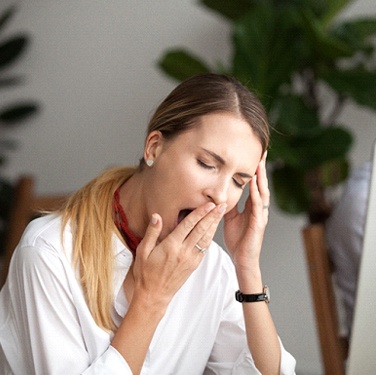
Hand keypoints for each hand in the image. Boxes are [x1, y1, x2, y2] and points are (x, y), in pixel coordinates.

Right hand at [132, 202, 225, 308]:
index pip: (189, 225)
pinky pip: (204, 248)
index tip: (209, 204)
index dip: (200, 213)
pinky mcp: (194, 265)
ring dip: (214, 225)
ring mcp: (190, 259)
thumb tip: (157, 216)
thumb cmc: (145, 273)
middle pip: (201, 230)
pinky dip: (210, 237)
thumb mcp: (143, 251)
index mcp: (171, 246)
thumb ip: (152, 232)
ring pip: (206, 239)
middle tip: (222, 205)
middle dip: (212, 216)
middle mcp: (183, 252)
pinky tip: (213, 230)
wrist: (154, 295)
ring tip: (221, 214)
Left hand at [223, 151, 268, 270]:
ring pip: (263, 192)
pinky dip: (257, 194)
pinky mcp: (259, 223)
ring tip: (260, 163)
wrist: (242, 259)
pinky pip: (258, 206)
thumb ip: (227, 204)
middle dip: (261, 168)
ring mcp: (260, 215)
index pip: (254, 184)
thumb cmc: (237, 239)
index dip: (254, 170)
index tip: (254, 154)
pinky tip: (255, 185)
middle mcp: (259, 208)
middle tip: (262, 152)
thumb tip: (219, 192)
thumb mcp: (229, 217)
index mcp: (252, 206)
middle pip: (261, 184)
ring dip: (261, 178)